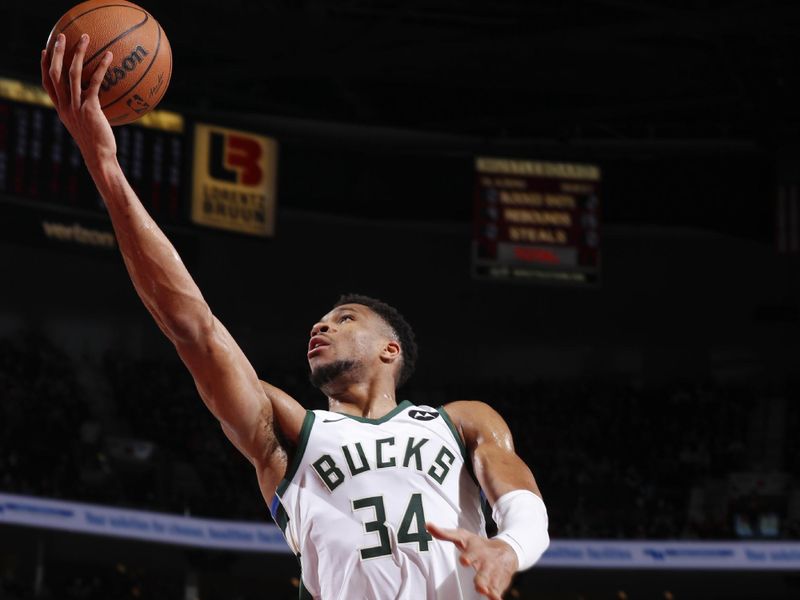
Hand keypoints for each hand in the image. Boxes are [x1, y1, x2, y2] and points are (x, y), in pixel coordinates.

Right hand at [41, 33, 116, 167]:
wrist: (99, 157)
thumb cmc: (98, 144)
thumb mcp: (87, 127)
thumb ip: (87, 112)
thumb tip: (98, 104)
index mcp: (61, 110)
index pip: (48, 84)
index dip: (45, 66)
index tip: (46, 51)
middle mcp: (65, 106)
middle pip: (55, 73)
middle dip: (57, 53)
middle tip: (61, 36)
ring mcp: (76, 106)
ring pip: (72, 73)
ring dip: (77, 53)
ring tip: (84, 37)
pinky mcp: (90, 108)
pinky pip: (94, 82)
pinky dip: (100, 67)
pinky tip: (108, 56)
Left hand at [427, 522, 517, 599]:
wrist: (506, 550)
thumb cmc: (478, 545)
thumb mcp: (463, 537)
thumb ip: (445, 534)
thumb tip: (427, 525)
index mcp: (476, 551)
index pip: (471, 554)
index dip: (468, 557)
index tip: (464, 561)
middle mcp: (486, 563)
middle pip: (483, 572)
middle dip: (481, 579)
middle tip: (479, 587)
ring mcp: (494, 573)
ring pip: (492, 583)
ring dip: (490, 589)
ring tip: (486, 592)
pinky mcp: (500, 582)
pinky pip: (499, 590)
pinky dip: (497, 595)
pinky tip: (496, 599)